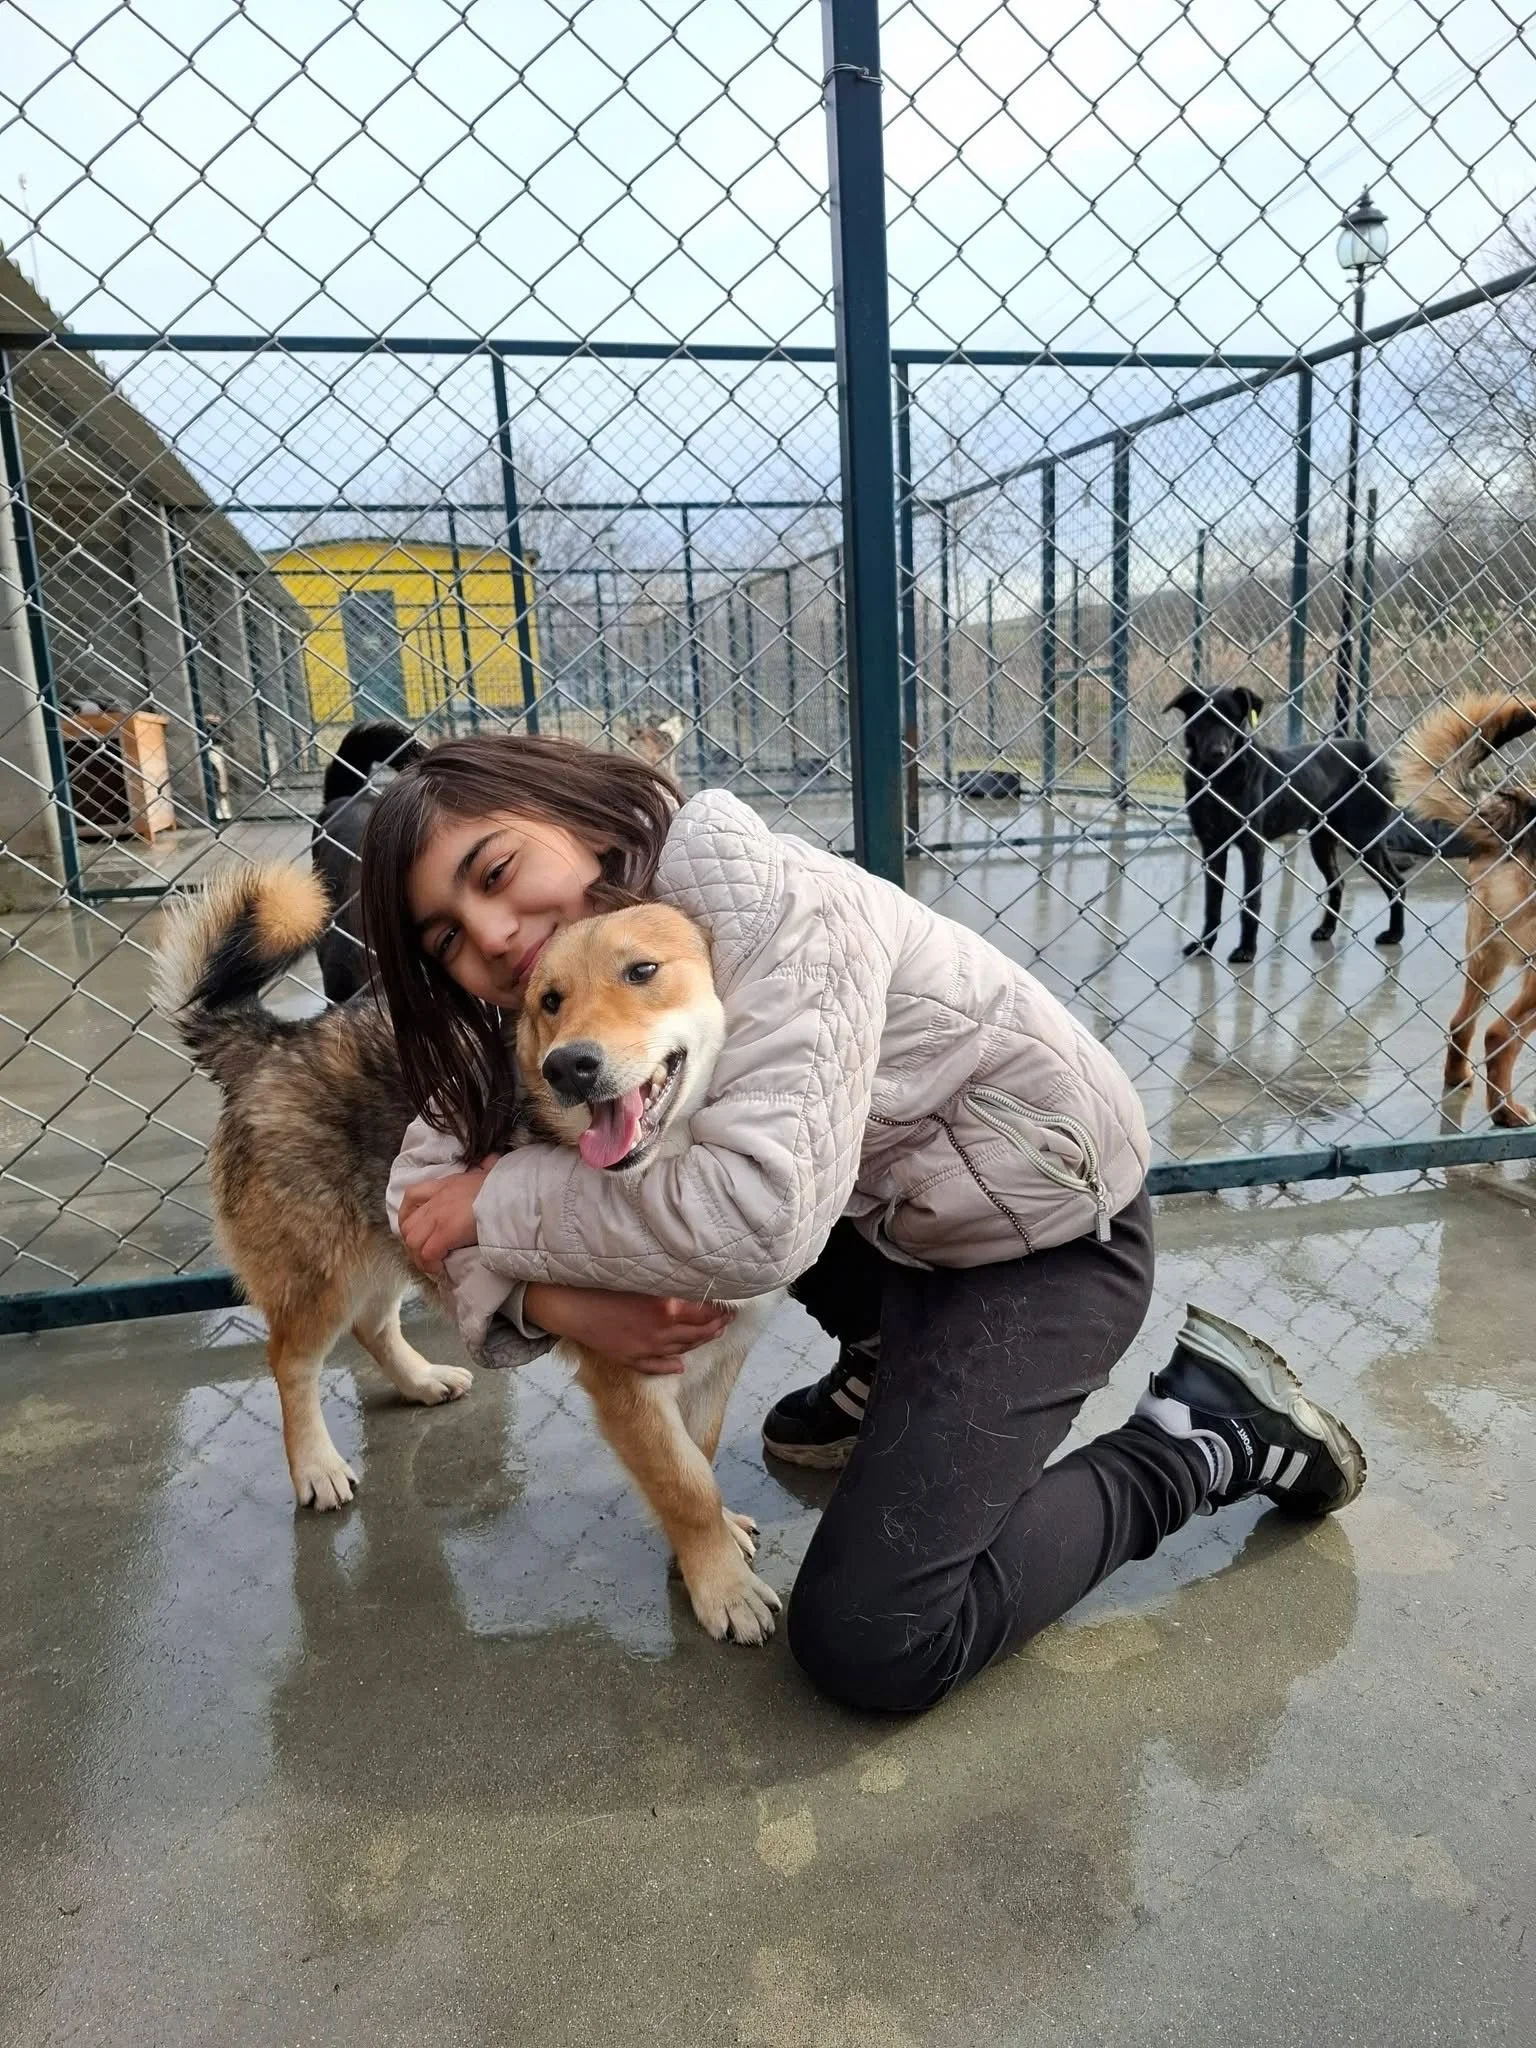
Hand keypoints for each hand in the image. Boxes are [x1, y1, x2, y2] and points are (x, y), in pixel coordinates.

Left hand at [398, 1158, 499, 1275]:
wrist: (510, 1194)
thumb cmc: (503, 1185)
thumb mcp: (488, 1171)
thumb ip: (486, 1167)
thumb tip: (491, 1161)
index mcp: (444, 1185)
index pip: (412, 1196)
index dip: (407, 1215)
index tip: (415, 1228)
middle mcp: (436, 1200)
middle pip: (408, 1225)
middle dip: (412, 1243)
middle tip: (425, 1253)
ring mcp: (438, 1217)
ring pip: (412, 1242)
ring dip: (420, 1256)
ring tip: (432, 1264)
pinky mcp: (445, 1233)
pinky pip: (427, 1254)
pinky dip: (430, 1264)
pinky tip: (440, 1268)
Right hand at [524, 1284, 733, 1374]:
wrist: (570, 1305)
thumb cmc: (605, 1283)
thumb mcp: (645, 1278)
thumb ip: (672, 1284)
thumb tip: (698, 1288)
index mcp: (668, 1309)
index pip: (707, 1313)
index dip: (722, 1310)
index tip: (731, 1305)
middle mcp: (662, 1332)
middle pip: (699, 1333)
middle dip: (717, 1326)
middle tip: (727, 1320)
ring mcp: (647, 1348)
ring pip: (683, 1349)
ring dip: (700, 1342)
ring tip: (712, 1334)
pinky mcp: (631, 1358)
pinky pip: (657, 1365)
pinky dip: (671, 1365)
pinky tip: (680, 1364)